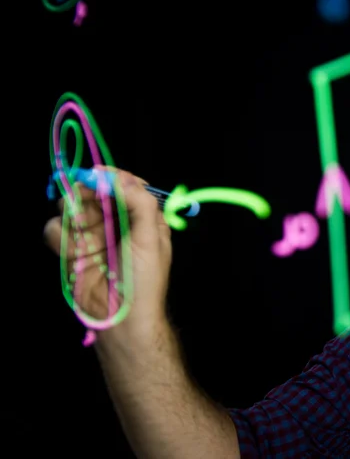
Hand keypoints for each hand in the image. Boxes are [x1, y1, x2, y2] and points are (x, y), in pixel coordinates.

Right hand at [44, 166, 172, 340]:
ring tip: (88, 244)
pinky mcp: (70, 250)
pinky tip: (77, 255)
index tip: (96, 176)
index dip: (109, 177)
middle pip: (91, 191)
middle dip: (85, 196)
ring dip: (74, 221)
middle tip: (86, 209)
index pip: (123, 184)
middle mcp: (115, 222)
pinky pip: (54, 230)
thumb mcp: (150, 239)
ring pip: (69, 208)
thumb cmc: (143, 281)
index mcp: (141, 216)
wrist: (120, 319)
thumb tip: (118, 177)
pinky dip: (62, 240)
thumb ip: (139, 202)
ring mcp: (91, 235)